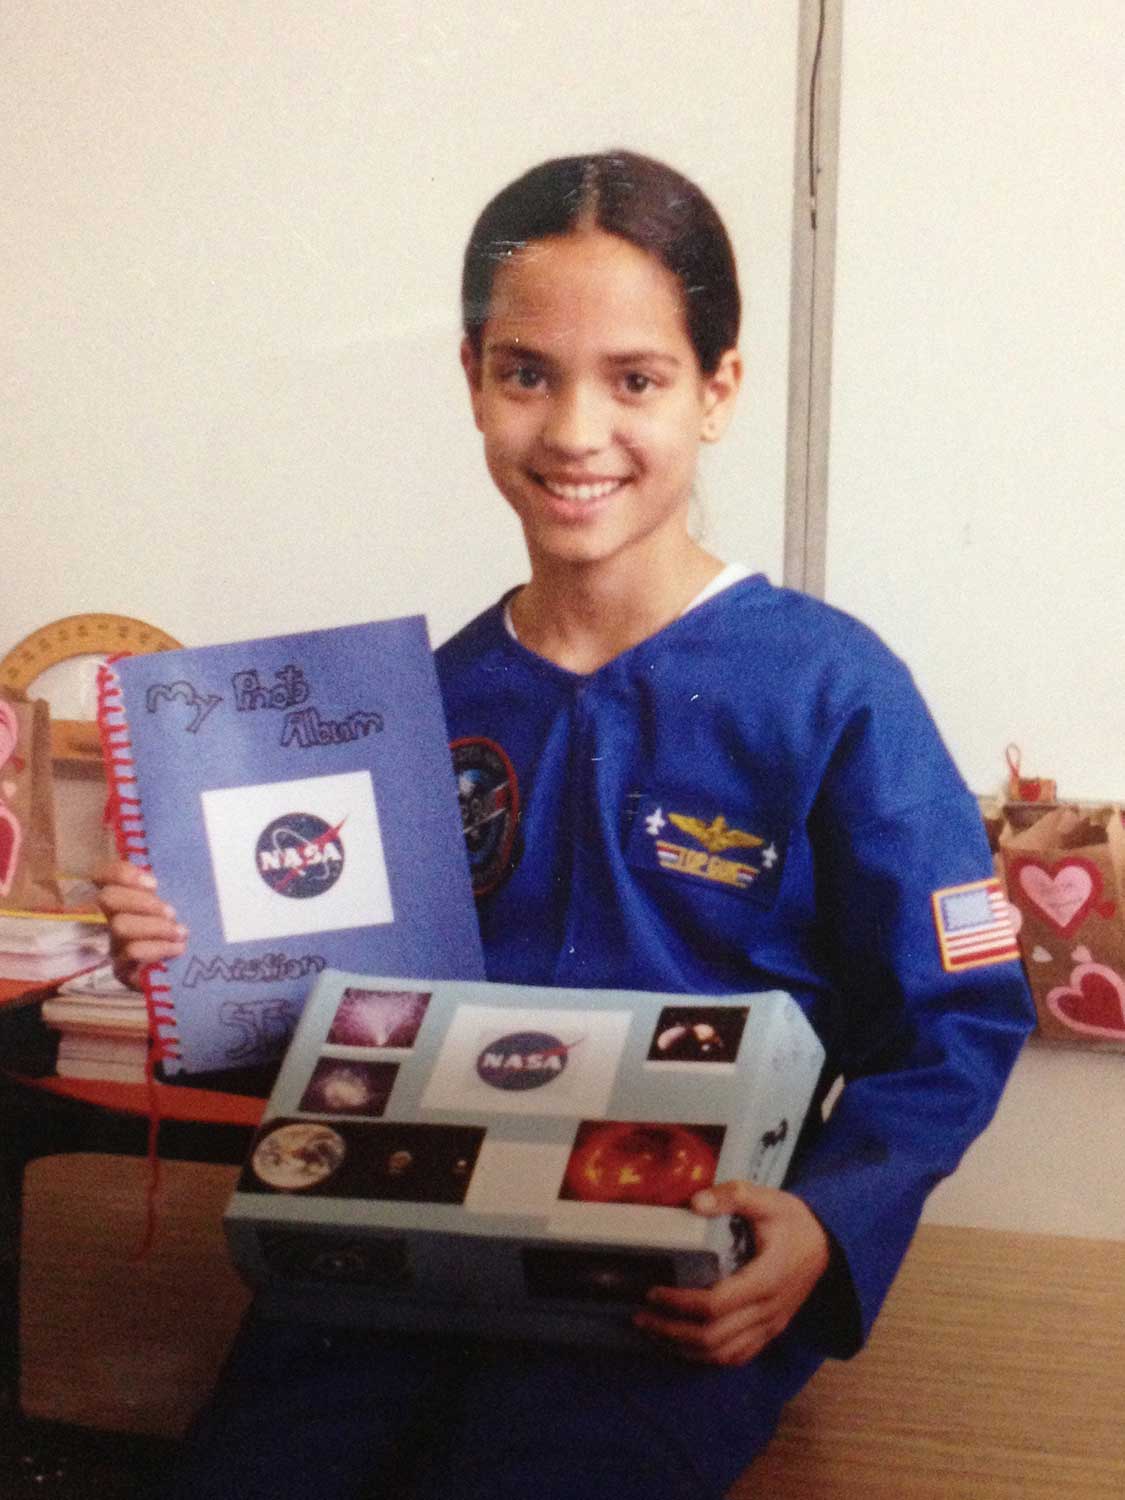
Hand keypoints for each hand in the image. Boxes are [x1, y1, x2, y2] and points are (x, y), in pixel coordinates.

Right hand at [93, 859, 186, 989]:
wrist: (201, 970)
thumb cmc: (194, 926)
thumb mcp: (188, 898)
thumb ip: (177, 880)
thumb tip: (182, 859)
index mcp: (128, 895)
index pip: (103, 874)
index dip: (122, 874)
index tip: (155, 883)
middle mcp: (115, 918)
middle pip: (107, 898)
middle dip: (142, 902)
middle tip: (172, 912)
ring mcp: (116, 945)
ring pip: (120, 926)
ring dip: (154, 927)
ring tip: (181, 932)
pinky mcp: (123, 970)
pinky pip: (131, 954)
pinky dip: (157, 948)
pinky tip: (178, 949)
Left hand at [633, 1181, 830, 1366]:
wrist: (829, 1247)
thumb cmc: (794, 1222)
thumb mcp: (768, 1198)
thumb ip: (733, 1195)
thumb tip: (695, 1202)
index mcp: (766, 1279)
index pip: (716, 1304)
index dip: (681, 1303)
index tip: (653, 1292)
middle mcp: (768, 1311)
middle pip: (713, 1337)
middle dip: (672, 1331)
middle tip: (640, 1316)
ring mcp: (770, 1327)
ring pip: (722, 1355)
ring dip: (684, 1349)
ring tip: (653, 1332)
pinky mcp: (769, 1332)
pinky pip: (736, 1356)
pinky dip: (706, 1357)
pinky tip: (683, 1346)